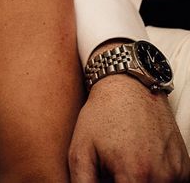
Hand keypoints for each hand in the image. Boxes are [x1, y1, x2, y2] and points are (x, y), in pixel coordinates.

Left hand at [69, 73, 189, 181]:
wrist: (130, 86)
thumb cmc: (101, 115)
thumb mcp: (80, 148)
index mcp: (134, 175)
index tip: (106, 179)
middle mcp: (161, 177)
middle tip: (113, 170)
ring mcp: (177, 173)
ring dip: (139, 182)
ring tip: (125, 163)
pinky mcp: (185, 168)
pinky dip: (155, 179)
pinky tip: (141, 159)